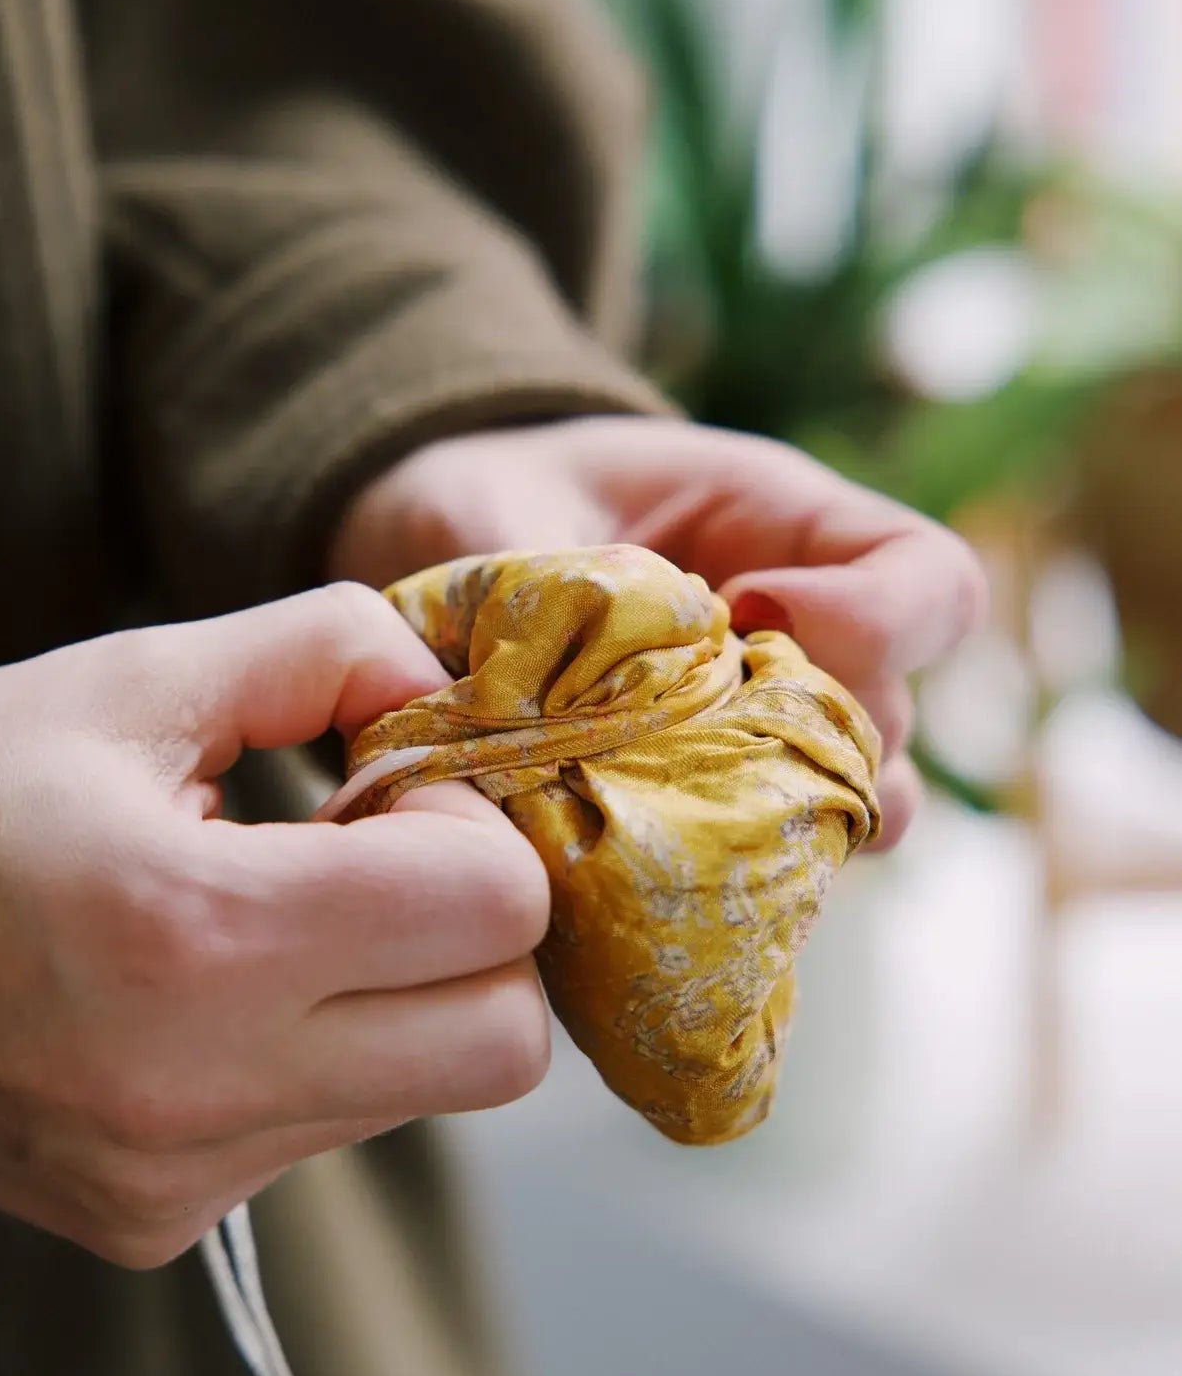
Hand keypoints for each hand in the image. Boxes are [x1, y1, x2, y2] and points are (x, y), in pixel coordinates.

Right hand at [0, 585, 550, 1266]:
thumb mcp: (139, 678)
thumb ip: (322, 649)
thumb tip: (438, 686)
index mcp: (200, 930)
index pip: (494, 911)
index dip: (468, 826)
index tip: (381, 791)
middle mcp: (202, 1086)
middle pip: (505, 1042)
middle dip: (473, 935)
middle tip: (369, 863)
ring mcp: (183, 1176)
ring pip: (426, 1091)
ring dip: (395, 994)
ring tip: (268, 922)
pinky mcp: (160, 1222)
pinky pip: (327, 1135)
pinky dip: (315, 1057)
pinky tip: (211, 997)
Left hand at [329, 418, 988, 850]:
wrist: (443, 553)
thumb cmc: (488, 503)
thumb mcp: (498, 507)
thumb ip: (531, 573)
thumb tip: (532, 693)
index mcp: (790, 531)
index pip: (932, 581)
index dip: (874, 615)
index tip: (748, 608)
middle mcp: (807, 643)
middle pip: (891, 719)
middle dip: (801, 736)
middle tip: (685, 732)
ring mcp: (766, 732)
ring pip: (849, 806)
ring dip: (773, 818)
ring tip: (661, 807)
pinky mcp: (712, 807)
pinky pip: (770, 863)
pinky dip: (722, 872)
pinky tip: (634, 861)